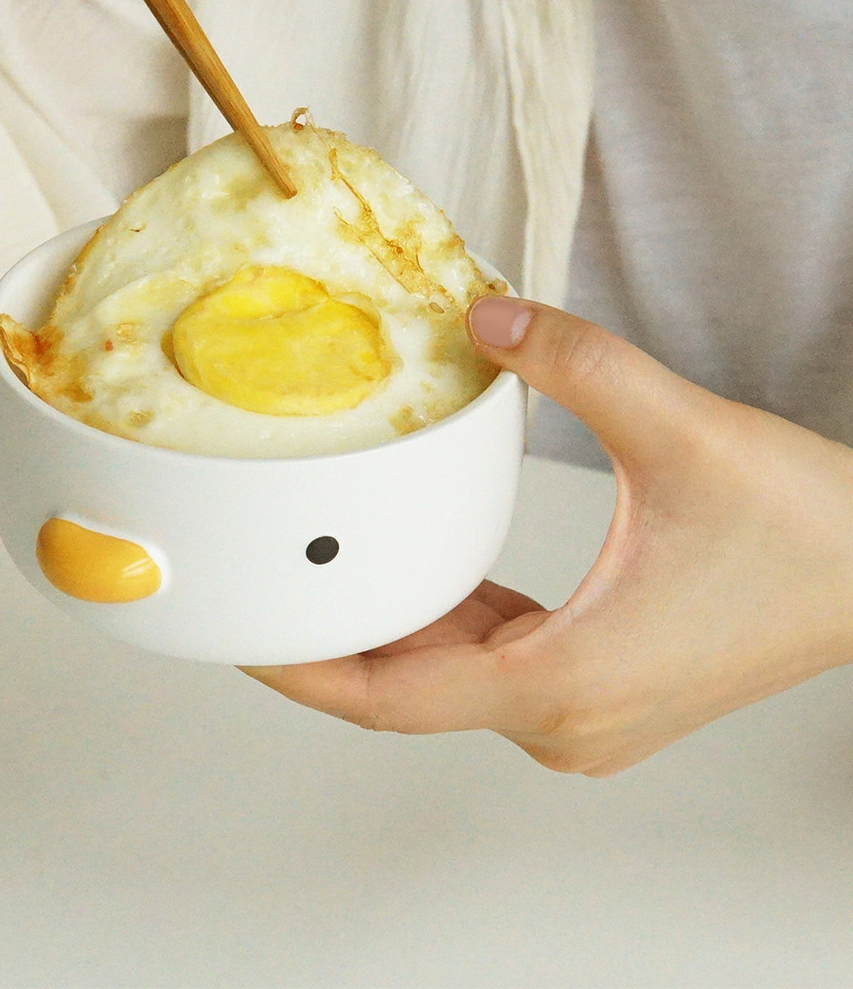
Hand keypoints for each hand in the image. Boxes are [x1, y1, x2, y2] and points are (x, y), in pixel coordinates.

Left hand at [243, 298, 852, 774]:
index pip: (393, 697)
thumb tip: (488, 318)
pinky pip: (489, 659)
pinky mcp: (595, 686)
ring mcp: (581, 712)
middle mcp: (563, 719)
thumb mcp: (681, 429)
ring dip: (387, 621)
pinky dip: (444, 617)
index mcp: (565, 683)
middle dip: (329, 634)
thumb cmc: (805, 531)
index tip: (240, 639)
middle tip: (258, 579)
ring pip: (447, 674)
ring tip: (321, 563)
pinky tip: (416, 565)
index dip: (305, 670)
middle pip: (406, 686)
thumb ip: (576, 364)